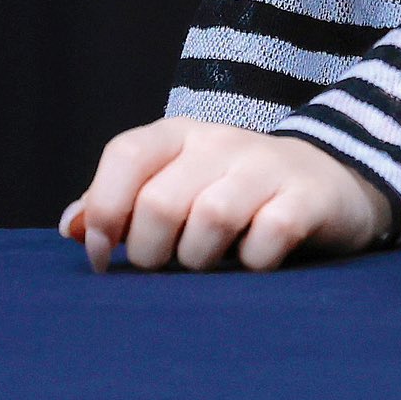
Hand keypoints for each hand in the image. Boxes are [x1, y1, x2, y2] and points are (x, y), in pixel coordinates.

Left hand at [57, 117, 393, 272]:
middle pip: (161, 202)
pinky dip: (253, 262)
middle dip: (151, 253)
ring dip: (200, 259)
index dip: (104, 211)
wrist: (329, 183)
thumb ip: (121, 205)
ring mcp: (268, 165)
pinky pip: (267, 237)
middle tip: (165, 265)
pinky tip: (255, 260)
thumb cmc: (233, 193)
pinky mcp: (307, 196)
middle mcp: (223, 141)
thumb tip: (72, 226)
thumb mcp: (176, 186)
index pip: (126, 154)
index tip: (103, 255)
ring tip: (209, 262)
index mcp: (182, 134)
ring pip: (212, 218)